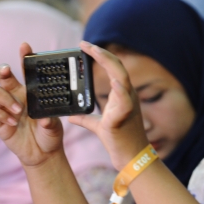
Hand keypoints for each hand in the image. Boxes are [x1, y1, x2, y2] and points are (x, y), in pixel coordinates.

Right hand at [0, 43, 64, 167]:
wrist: (42, 153)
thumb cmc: (50, 134)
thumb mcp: (55, 126)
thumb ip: (50, 121)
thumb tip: (45, 118)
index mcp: (32, 92)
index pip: (26, 71)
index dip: (24, 57)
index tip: (24, 46)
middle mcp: (17, 96)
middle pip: (4, 77)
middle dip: (3, 70)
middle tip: (7, 71)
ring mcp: (6, 108)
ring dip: (5, 99)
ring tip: (18, 111)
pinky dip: (1, 114)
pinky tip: (12, 122)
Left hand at [68, 42, 148, 169]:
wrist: (132, 159)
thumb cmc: (118, 141)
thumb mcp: (98, 126)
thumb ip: (86, 118)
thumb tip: (71, 116)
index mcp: (122, 95)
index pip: (113, 69)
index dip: (101, 56)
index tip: (85, 46)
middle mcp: (127, 96)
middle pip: (117, 67)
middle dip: (101, 54)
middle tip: (84, 44)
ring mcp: (128, 105)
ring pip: (121, 77)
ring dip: (108, 63)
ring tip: (94, 52)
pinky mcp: (124, 117)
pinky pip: (125, 100)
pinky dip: (120, 89)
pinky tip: (113, 80)